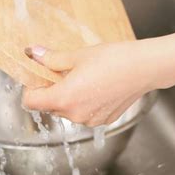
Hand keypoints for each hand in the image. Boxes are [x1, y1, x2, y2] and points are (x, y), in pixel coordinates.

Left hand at [22, 41, 155, 126]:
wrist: (144, 67)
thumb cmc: (113, 59)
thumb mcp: (77, 55)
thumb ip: (51, 59)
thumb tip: (33, 54)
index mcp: (64, 98)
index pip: (30, 102)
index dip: (31, 88)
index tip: (40, 77)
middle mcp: (75, 115)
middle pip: (50, 106)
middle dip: (53, 91)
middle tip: (66, 72)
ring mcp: (91, 120)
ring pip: (69, 110)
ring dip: (71, 97)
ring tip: (86, 78)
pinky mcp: (105, 120)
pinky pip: (86, 113)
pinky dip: (87, 102)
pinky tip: (100, 87)